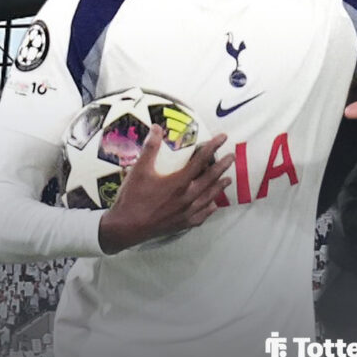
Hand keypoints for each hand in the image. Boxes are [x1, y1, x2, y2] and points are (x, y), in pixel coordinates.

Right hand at [98, 125, 232, 253]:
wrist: (125, 228)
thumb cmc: (132, 198)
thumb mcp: (140, 170)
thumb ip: (150, 148)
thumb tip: (157, 128)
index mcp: (179, 182)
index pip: (201, 160)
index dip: (213, 147)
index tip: (223, 138)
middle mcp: (187, 197)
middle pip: (211, 178)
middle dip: (223, 166)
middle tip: (231, 157)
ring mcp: (187, 212)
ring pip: (209, 197)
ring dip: (219, 187)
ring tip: (228, 179)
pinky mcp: (183, 224)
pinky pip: (202, 215)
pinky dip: (209, 208)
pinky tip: (213, 205)